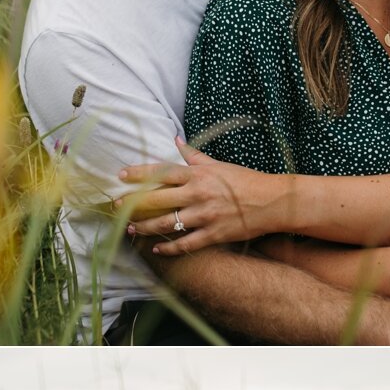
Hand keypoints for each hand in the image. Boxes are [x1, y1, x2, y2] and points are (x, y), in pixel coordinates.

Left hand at [119, 139, 288, 254]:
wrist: (273, 201)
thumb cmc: (246, 181)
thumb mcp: (219, 165)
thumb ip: (194, 155)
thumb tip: (175, 140)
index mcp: (198, 175)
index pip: (161, 172)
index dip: (139, 174)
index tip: (120, 176)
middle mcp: (198, 194)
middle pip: (156, 199)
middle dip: (132, 204)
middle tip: (115, 207)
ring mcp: (205, 216)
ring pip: (166, 223)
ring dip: (145, 227)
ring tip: (130, 229)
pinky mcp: (214, 234)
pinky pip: (186, 244)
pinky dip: (169, 248)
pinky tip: (156, 249)